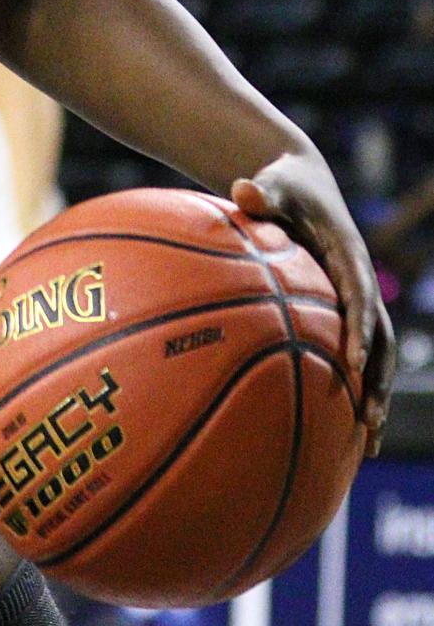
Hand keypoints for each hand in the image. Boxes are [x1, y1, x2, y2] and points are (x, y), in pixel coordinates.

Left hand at [234, 154, 394, 449]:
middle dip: (377, 380)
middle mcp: (361, 284)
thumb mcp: (273, 184)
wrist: (302, 182)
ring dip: (374, 396)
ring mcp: (356, 300)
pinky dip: (353, 387)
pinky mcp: (344, 311)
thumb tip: (243, 189)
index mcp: (349, 257)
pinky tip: (342, 429)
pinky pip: (354, 353)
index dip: (360, 330)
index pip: (359, 297)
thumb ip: (262, 193)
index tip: (354, 361)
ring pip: (378, 356)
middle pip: (382, 339)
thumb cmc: (283, 186)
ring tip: (366, 443)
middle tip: (368, 420)